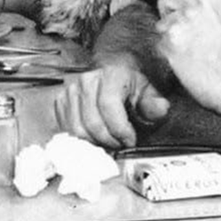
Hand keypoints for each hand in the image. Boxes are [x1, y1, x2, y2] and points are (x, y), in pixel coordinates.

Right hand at [54, 52, 170, 147]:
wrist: (111, 76)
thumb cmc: (130, 87)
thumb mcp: (148, 93)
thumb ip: (155, 104)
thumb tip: (160, 108)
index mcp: (110, 75)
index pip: (108, 106)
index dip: (120, 130)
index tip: (130, 141)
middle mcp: (87, 80)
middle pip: (92, 123)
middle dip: (109, 141)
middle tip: (120, 145)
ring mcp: (71, 91)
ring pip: (78, 130)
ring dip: (95, 143)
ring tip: (108, 142)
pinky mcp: (60, 102)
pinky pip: (67, 130)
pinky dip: (81, 140)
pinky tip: (95, 139)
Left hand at [155, 0, 220, 125]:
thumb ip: (208, 3)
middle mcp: (199, 0)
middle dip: (170, 15)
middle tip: (187, 34)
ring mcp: (184, 18)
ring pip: (162, 23)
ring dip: (171, 36)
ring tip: (193, 50)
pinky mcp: (171, 38)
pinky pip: (160, 43)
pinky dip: (169, 53)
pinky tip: (188, 60)